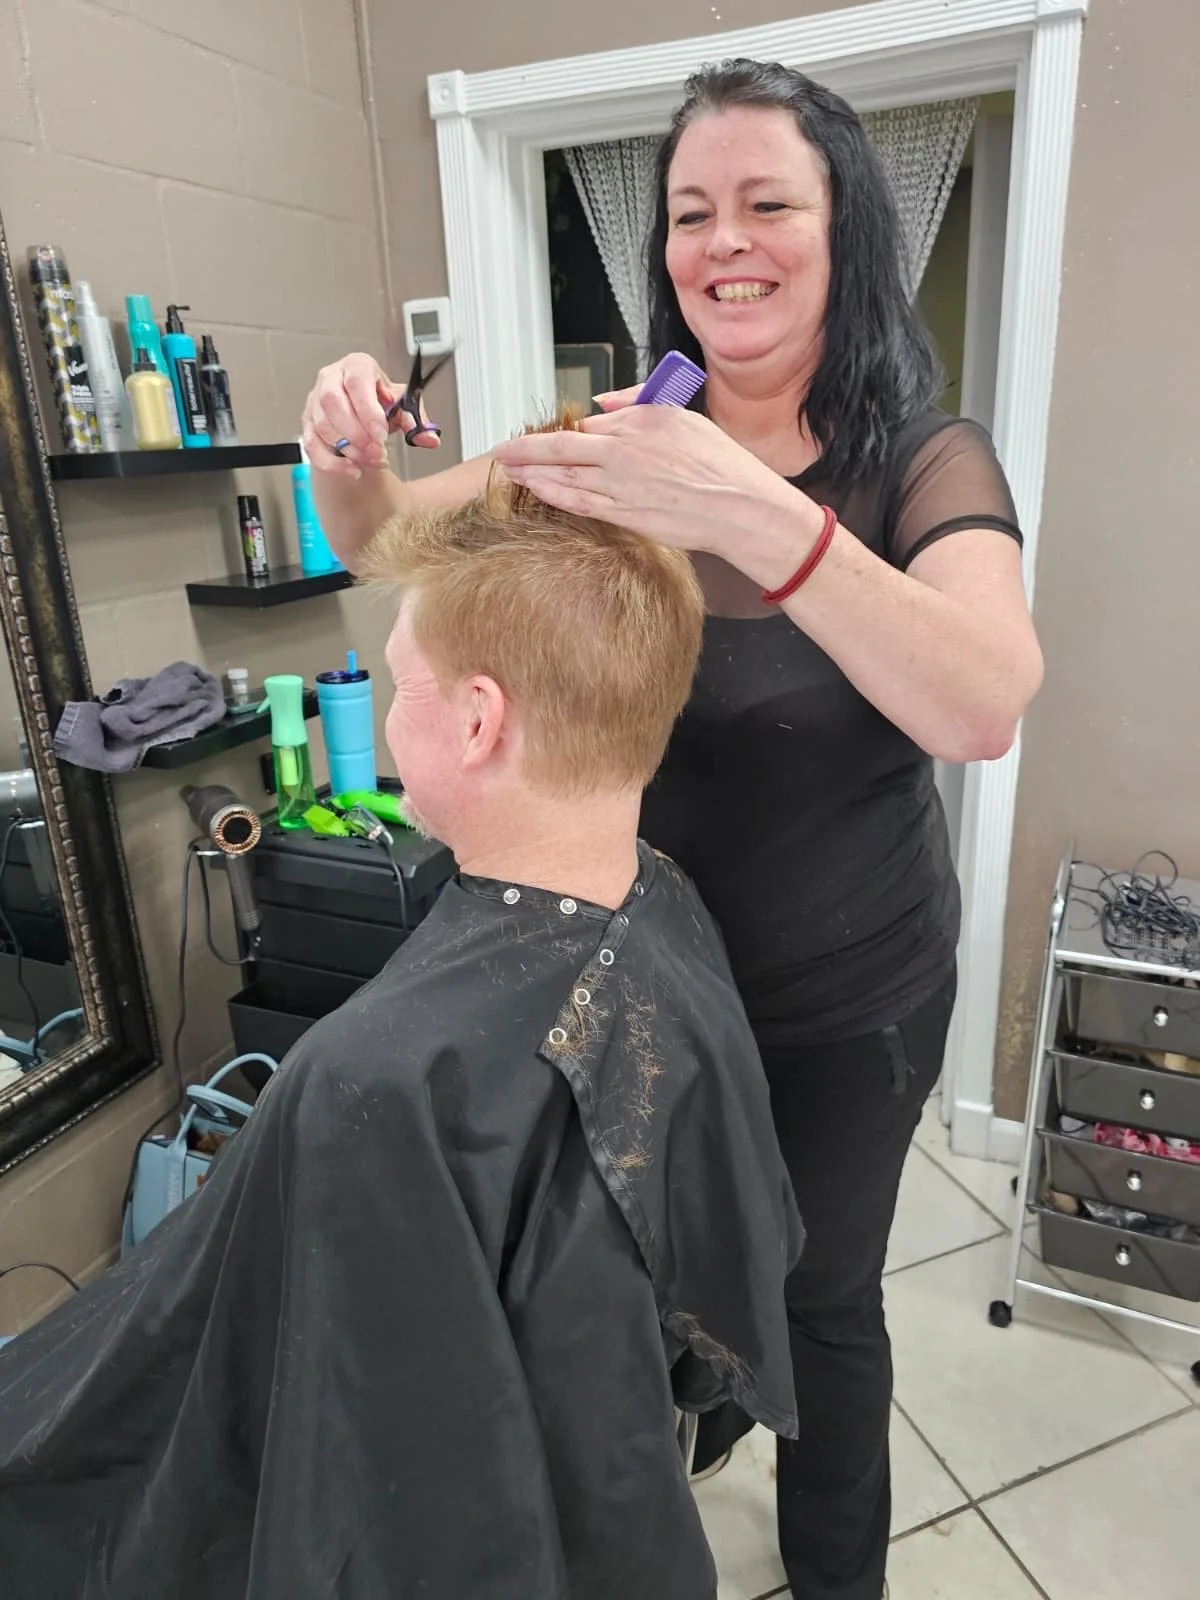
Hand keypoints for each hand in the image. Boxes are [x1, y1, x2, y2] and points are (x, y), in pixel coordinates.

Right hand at [301, 353, 440, 479]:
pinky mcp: (307, 425)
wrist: (362, 416)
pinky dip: (333, 463)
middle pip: (332, 402)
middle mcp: (331, 379)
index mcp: (356, 366)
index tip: (382, 434)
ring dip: (349, 450)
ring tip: (372, 460)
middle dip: (357, 433)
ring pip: (323, 426)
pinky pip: (312, 446)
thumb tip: (430, 438)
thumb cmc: (380, 404)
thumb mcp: (402, 406)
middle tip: (378, 452)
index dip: (368, 410)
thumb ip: (416, 420)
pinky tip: (354, 470)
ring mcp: (315, 402)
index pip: (356, 381)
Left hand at [491, 402, 815, 560]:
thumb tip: (603, 401)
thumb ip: (639, 402)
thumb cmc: (721, 465)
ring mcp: (621, 484)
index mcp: (639, 421)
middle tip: (501, 449)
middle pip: (561, 446)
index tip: (537, 434)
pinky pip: (578, 502)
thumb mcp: (683, 415)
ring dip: (531, 473)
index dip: (556, 430)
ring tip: (509, 470)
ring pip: (564, 476)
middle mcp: (624, 450)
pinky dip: (552, 495)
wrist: (740, 507)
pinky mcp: (625, 514)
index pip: (586, 423)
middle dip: (524, 448)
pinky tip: (535, 490)